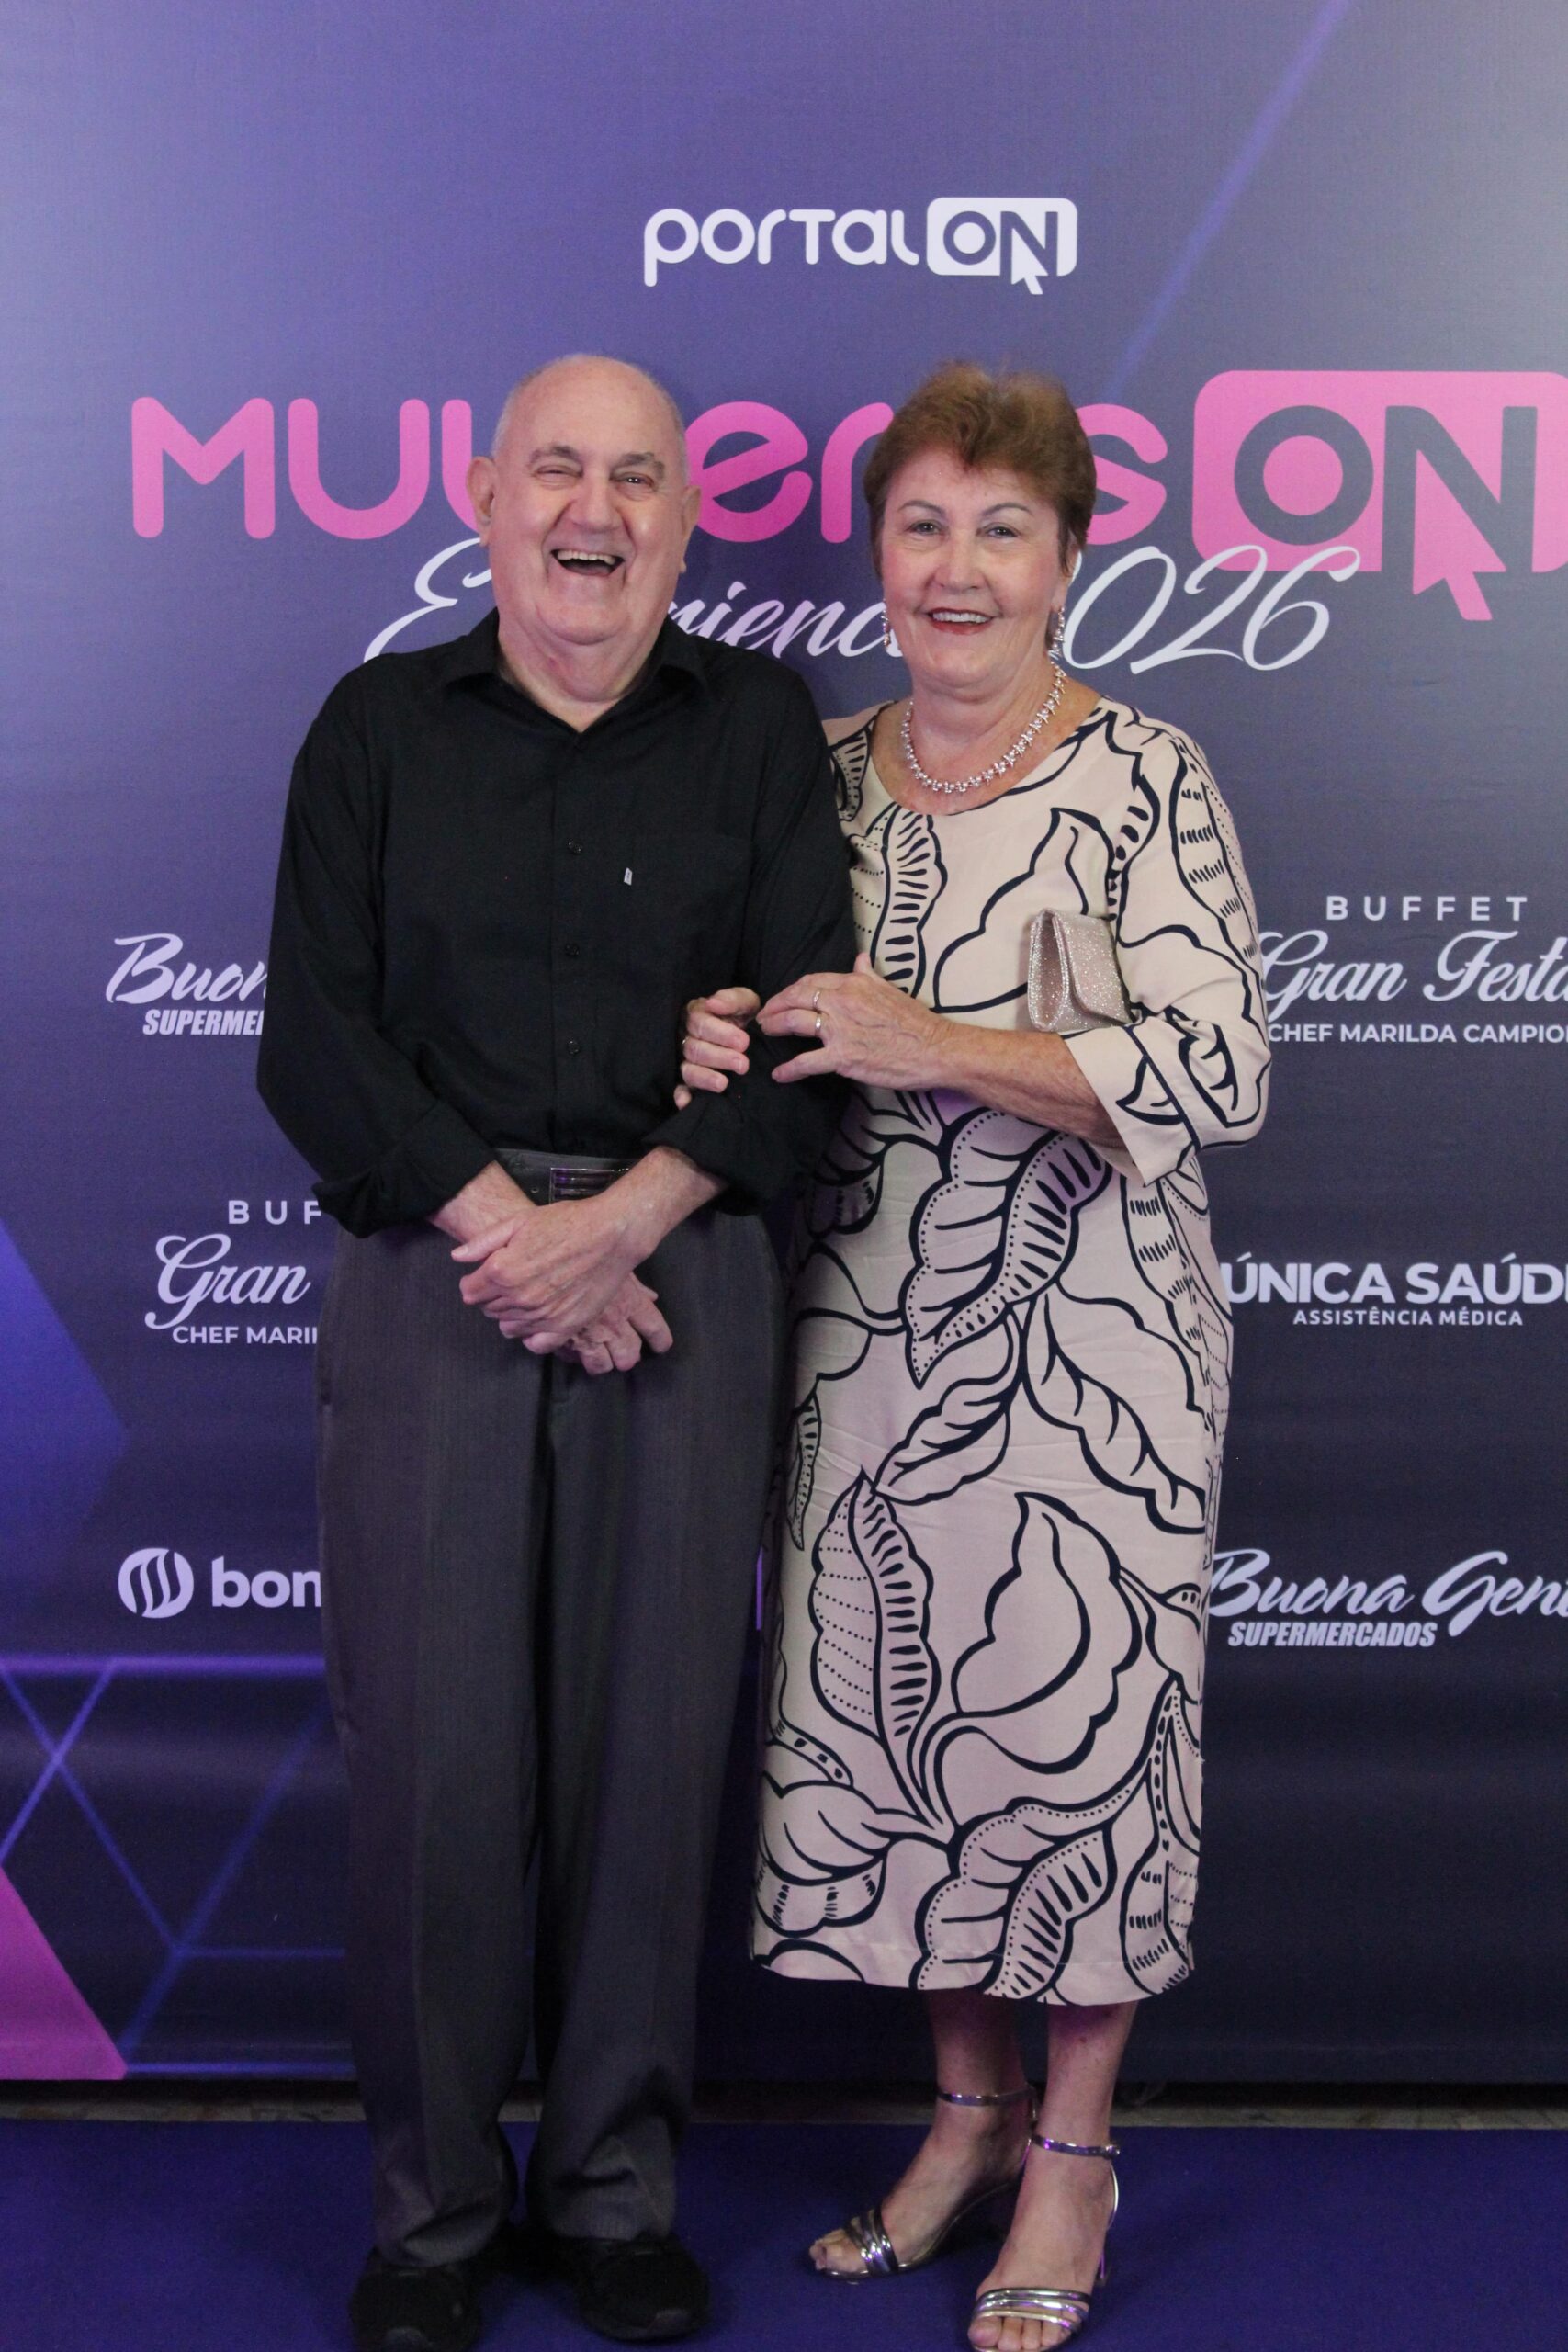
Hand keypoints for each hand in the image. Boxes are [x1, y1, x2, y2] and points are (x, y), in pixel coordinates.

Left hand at [452, 1195, 644, 1352]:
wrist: (611, 1235)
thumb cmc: (566, 1222)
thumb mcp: (520, 1221)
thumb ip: (484, 1242)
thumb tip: (458, 1258)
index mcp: (502, 1271)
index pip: (469, 1292)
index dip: (473, 1282)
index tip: (484, 1275)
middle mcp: (519, 1298)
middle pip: (488, 1310)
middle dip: (492, 1296)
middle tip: (510, 1280)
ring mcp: (543, 1315)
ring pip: (509, 1327)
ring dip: (511, 1314)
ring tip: (526, 1295)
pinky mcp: (565, 1326)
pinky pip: (536, 1344)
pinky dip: (531, 1336)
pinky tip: (536, 1320)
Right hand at [557, 1274, 673, 1372]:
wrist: (548, 1263)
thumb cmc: (587, 1254)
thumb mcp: (615, 1266)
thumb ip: (635, 1286)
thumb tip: (652, 1298)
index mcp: (629, 1303)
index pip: (654, 1328)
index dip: (660, 1340)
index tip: (661, 1346)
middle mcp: (613, 1324)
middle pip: (630, 1354)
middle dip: (628, 1357)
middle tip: (625, 1354)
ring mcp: (589, 1336)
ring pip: (603, 1365)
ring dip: (602, 1362)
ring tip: (599, 1356)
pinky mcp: (563, 1342)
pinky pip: (574, 1359)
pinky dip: (574, 1355)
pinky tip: (572, 1347)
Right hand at [673, 985, 758, 1108]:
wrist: (752, 1035)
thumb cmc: (744, 1017)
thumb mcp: (746, 1002)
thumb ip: (732, 1000)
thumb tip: (713, 1004)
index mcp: (696, 1014)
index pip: (699, 1023)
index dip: (721, 1034)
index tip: (744, 1042)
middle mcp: (686, 1037)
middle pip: (694, 1048)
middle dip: (719, 1057)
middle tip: (742, 1064)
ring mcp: (684, 1060)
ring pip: (687, 1069)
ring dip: (704, 1078)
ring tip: (723, 1084)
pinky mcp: (686, 1080)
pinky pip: (679, 1088)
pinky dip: (681, 1096)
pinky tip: (686, 1104)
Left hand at [759, 952, 947, 1087]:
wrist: (935, 1049)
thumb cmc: (916, 1022)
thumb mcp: (891, 990)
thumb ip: (869, 975)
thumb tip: (860, 958)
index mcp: (854, 983)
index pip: (811, 981)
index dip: (791, 990)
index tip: (783, 997)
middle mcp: (842, 1001)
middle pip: (795, 998)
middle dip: (774, 1006)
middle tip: (763, 1016)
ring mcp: (840, 1029)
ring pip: (794, 1023)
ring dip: (774, 1027)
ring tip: (765, 1034)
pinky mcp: (843, 1057)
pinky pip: (806, 1062)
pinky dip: (789, 1069)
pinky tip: (778, 1075)